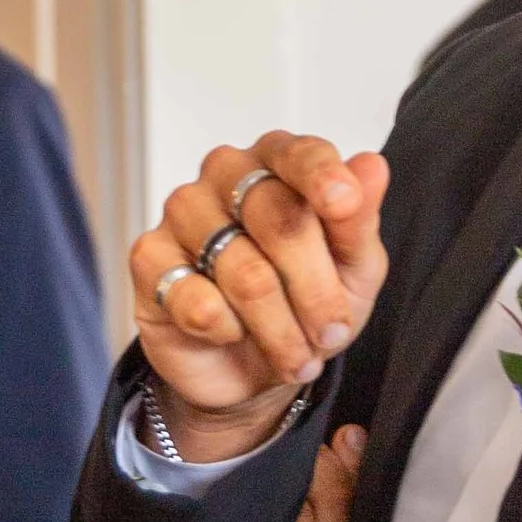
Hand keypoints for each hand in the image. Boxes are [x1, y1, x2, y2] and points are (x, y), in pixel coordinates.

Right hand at [131, 134, 389, 460]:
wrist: (254, 368)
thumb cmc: (306, 303)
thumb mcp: (354, 269)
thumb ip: (359, 220)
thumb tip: (372, 166)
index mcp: (279, 162)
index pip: (300, 154)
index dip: (324, 178)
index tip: (344, 202)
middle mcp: (227, 174)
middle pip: (281, 222)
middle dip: (317, 292)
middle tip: (333, 334)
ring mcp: (183, 212)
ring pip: (244, 272)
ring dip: (280, 329)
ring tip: (295, 356)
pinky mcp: (150, 257)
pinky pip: (196, 300)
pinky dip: (227, 330)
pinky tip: (233, 334)